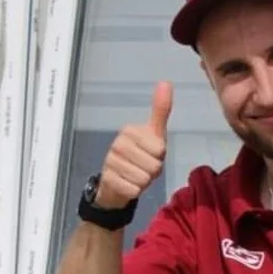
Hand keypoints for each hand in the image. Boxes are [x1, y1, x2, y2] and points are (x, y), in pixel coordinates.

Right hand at [97, 81, 172, 208]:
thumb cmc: (140, 155)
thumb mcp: (154, 133)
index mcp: (130, 130)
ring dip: (144, 182)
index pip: (160, 149)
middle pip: (154, 166)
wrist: (116, 181)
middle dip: (152, 171)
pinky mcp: (108, 179)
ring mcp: (110, 161)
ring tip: (136, 174)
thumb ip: (160, 110)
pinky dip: (134, 191)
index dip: (159, 156)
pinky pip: (133, 190)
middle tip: (143, 166)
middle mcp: (118, 143)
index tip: (150, 154)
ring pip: (144, 179)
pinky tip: (127, 184)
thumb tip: (165, 82)